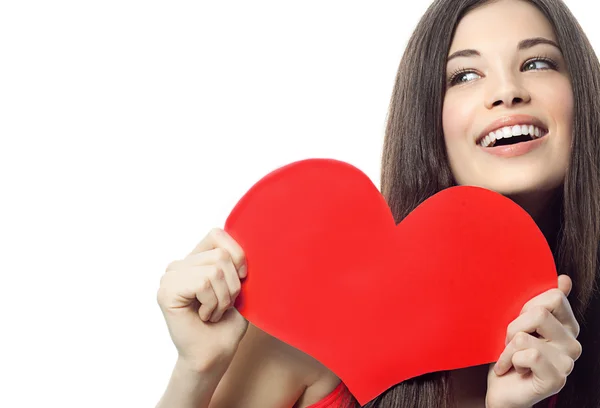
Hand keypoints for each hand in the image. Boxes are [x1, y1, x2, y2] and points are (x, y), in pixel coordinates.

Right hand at [157, 228, 248, 372]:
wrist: (215, 354)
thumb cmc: (227, 323)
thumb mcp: (238, 285)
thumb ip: (235, 261)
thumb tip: (247, 241)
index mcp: (195, 259)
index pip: (218, 234)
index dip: (237, 255)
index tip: (240, 279)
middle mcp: (179, 264)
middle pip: (221, 255)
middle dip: (232, 285)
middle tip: (222, 306)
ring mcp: (170, 277)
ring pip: (214, 270)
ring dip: (223, 298)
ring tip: (213, 312)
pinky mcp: (166, 291)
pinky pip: (203, 283)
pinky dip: (212, 303)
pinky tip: (204, 316)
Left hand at [485, 275, 581, 407]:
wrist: (500, 389)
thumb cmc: (509, 352)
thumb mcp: (520, 322)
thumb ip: (540, 301)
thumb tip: (564, 278)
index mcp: (567, 325)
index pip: (554, 296)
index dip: (526, 306)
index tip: (518, 320)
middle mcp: (573, 343)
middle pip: (539, 312)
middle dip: (514, 326)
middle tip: (511, 342)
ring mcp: (567, 362)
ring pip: (526, 335)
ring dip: (508, 346)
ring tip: (511, 357)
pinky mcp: (556, 378)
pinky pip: (528, 355)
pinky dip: (510, 360)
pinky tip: (513, 369)